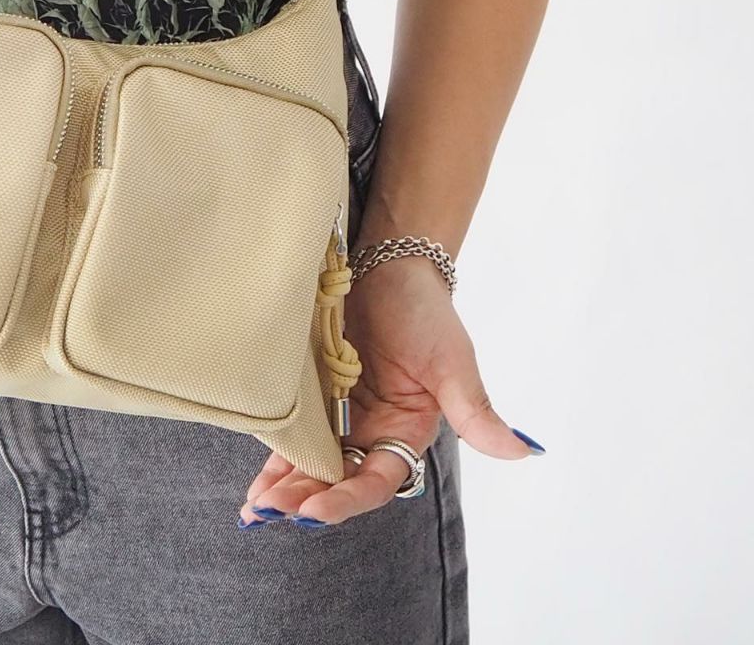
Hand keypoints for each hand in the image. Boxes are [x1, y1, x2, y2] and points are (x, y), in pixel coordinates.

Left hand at [238, 255, 540, 528]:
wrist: (388, 266)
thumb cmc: (426, 312)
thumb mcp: (453, 361)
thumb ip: (476, 411)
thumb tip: (522, 451)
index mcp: (407, 433)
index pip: (376, 480)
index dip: (347, 498)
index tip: (315, 510)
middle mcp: (373, 432)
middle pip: (338, 479)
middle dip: (306, 500)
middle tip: (272, 512)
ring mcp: (342, 414)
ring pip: (313, 463)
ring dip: (286, 489)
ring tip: (256, 510)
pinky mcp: (316, 393)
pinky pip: (295, 433)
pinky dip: (277, 457)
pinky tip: (256, 484)